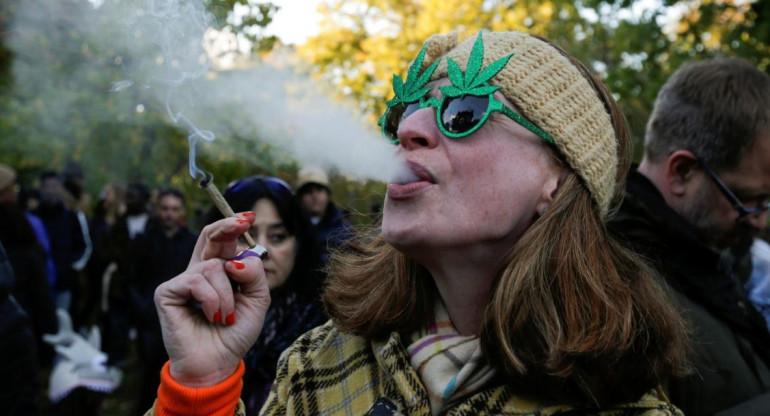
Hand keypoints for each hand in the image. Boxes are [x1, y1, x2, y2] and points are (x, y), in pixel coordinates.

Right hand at [154, 214, 269, 386]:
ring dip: (228, 294)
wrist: (217, 363)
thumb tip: (236, 258)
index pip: (223, 241)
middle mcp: (199, 271)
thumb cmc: (235, 333)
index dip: (233, 226)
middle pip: (209, 237)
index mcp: (219, 271)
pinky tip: (212, 316)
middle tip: (242, 222)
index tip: (250, 217)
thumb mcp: (257, 300)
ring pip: (212, 267)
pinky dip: (212, 300)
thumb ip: (254, 274)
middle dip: (226, 227)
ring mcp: (182, 280)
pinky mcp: (167, 292)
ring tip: (226, 317)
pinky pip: (197, 281)